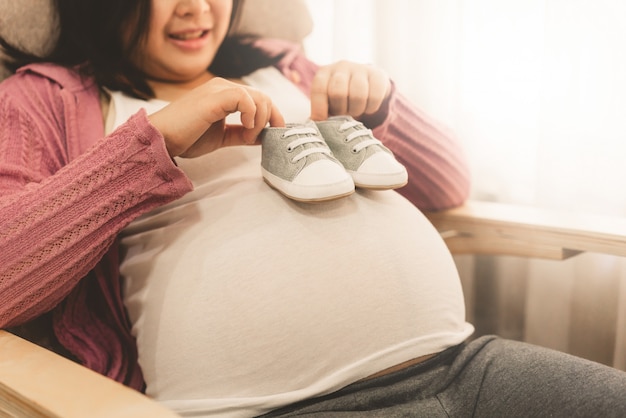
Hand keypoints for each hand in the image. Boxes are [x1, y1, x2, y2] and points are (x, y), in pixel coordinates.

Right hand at [148, 77, 284, 157]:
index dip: (272, 114)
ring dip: (260, 119)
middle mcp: (223, 87)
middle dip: (271, 117)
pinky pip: (244, 98)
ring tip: (249, 137)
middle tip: (264, 137)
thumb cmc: (186, 137)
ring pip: (257, 96)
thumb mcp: (221, 136)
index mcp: (224, 94)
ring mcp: (218, 90)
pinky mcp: (214, 97)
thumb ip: (240, 133)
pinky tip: (245, 128)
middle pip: (262, 96)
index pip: (258, 98)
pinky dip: (251, 114)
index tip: (275, 132)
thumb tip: (262, 135)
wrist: (162, 138)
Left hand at [310, 60, 390, 120]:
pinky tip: (367, 108)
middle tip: (343, 114)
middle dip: (340, 110)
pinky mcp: (377, 74)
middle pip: (338, 92)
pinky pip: (375, 96)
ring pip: (358, 95)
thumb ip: (320, 111)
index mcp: (324, 73)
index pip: (319, 89)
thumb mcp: (327, 100)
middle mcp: (341, 67)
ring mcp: (360, 69)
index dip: (319, 108)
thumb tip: (313, 124)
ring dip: (356, 110)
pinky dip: (371, 108)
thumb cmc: (341, 96)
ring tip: (354, 111)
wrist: (366, 81)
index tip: (322, 122)